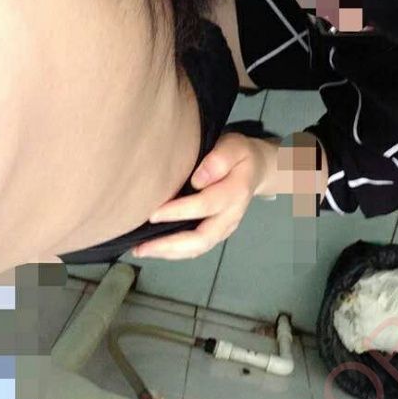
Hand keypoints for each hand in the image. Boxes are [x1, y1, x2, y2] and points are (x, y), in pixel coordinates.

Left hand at [131, 132, 268, 259]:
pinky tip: (154, 248)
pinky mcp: (217, 233)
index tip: (152, 214)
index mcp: (235, 192)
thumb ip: (219, 159)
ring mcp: (225, 228)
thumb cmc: (239, 155)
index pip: (205, 205)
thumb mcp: (234, 146)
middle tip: (141, 246)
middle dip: (170, 244)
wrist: (256, 169)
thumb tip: (198, 179)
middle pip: (202, 238)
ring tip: (141, 250)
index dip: (179, 211)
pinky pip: (196, 248)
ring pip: (198, 248)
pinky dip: (174, 252)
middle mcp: (231, 216)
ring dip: (169, 252)